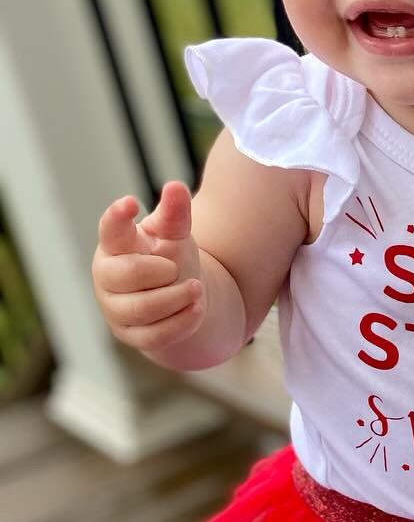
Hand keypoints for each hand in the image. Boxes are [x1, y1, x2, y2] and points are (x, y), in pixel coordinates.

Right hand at [92, 181, 206, 351]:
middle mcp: (108, 277)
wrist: (178, 299)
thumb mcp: (174, 234)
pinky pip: (155, 335)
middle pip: (126, 274)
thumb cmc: (168, 258)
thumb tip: (176, 186)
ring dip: (176, 298)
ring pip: (142, 308)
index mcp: (115, 245)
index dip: (117, 217)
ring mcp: (116, 309)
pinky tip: (197, 308)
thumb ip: (175, 213)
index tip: (132, 202)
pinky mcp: (132, 335)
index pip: (110, 230)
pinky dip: (182, 321)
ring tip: (196, 288)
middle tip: (176, 268)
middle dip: (160, 271)